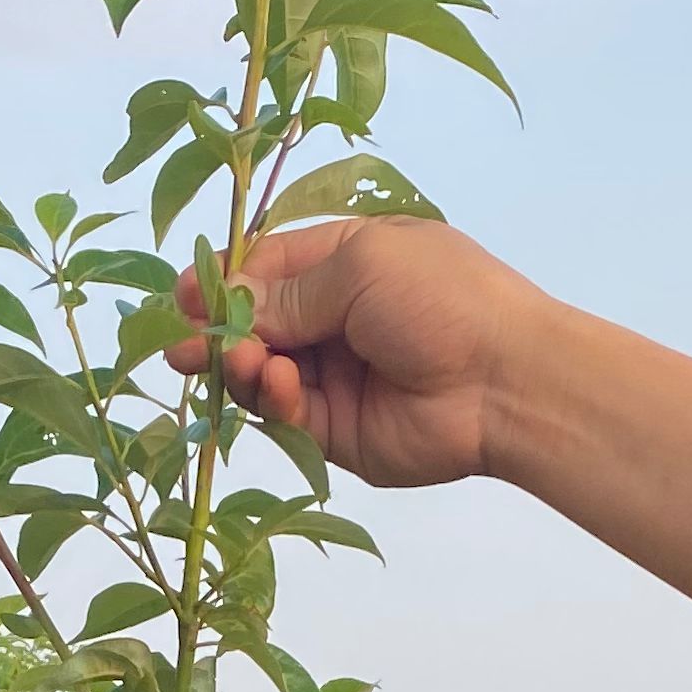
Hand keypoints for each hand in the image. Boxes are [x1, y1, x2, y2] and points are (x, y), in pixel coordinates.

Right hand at [166, 219, 549, 487]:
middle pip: (257, 325)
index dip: (226, 281)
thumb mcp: (361, 266)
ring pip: (262, 373)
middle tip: (183, 343)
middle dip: (220, 332)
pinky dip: (271, 398)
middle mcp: (337, 318)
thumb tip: (226, 300)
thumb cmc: (444, 299)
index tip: (185, 294)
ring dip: (242, 365)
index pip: (269, 269)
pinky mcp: (336, 430)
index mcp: (348, 262)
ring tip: (240, 360)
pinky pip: (286, 415)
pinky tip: (274, 383)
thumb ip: (289, 290)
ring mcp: (335, 376)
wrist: (508, 382)